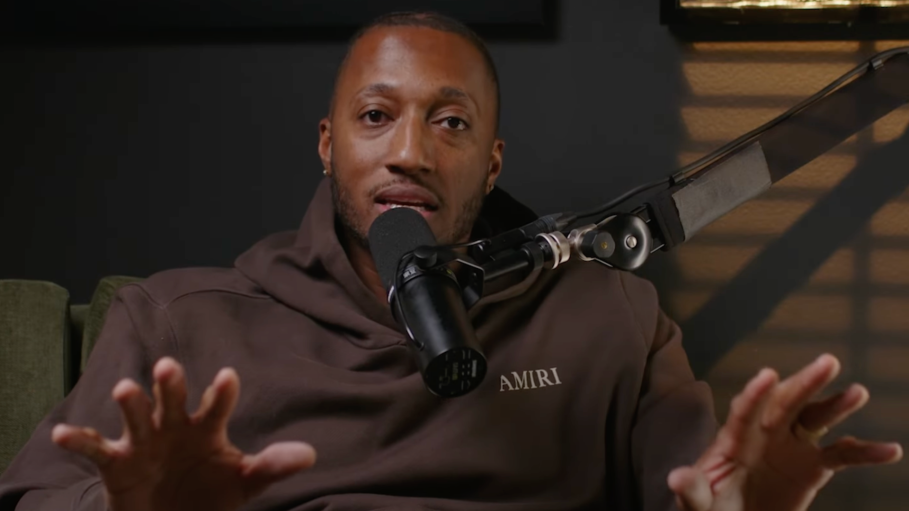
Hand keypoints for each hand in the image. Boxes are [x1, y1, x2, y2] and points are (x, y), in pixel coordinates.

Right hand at [52, 357, 315, 510]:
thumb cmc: (212, 491)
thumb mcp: (245, 482)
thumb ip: (272, 466)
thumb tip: (310, 455)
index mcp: (207, 426)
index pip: (216, 404)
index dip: (221, 392)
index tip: (228, 376)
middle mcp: (174, 425)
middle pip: (172, 398)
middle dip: (170, 383)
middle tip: (167, 367)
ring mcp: (144, 441)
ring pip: (136, 414)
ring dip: (130, 402)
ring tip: (126, 390)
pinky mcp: (117, 462)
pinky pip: (95, 448)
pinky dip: (78, 440)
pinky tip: (62, 433)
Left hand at [668, 354, 902, 510]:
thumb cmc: (711, 509)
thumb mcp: (698, 504)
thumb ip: (692, 490)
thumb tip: (677, 477)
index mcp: (733, 440)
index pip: (743, 412)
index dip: (754, 394)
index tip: (767, 375)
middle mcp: (764, 434)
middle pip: (785, 402)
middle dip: (805, 382)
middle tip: (828, 361)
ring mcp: (791, 445)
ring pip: (816, 418)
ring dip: (836, 405)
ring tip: (858, 392)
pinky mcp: (812, 464)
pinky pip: (843, 455)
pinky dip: (865, 452)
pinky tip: (889, 450)